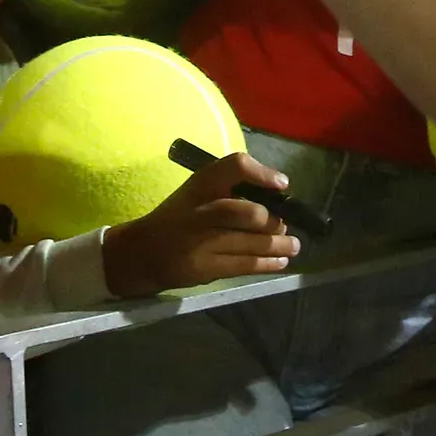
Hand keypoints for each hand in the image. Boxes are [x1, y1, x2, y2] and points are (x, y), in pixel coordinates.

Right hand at [101, 153, 299, 295]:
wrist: (142, 252)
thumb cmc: (177, 218)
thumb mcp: (195, 193)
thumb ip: (227, 191)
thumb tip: (275, 199)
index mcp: (199, 185)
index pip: (233, 167)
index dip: (262, 174)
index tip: (282, 184)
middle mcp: (200, 211)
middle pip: (246, 212)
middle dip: (272, 221)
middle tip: (283, 226)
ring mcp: (201, 242)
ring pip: (249, 243)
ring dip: (278, 245)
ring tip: (293, 246)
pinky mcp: (203, 268)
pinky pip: (243, 265)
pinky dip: (267, 264)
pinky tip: (280, 263)